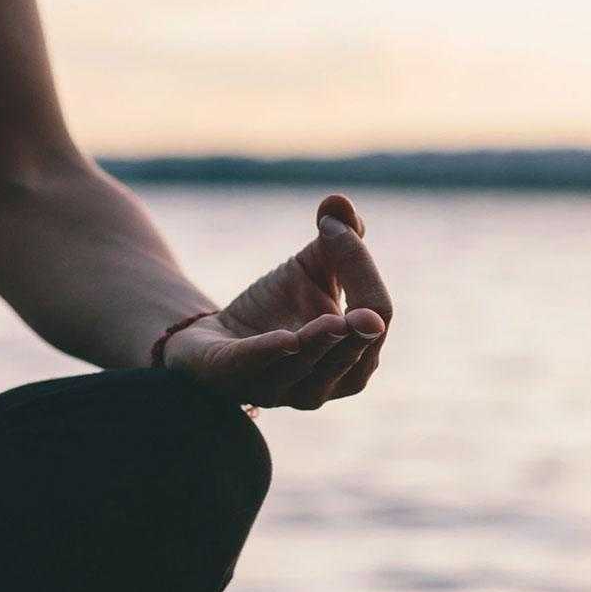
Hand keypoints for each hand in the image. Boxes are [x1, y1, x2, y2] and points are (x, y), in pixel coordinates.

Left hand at [163, 194, 392, 408]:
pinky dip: (269, 354)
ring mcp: (278, 389)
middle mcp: (324, 385)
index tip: (335, 228)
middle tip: (366, 313)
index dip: (363, 274)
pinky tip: (285, 339)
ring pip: (306, 368)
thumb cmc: (276, 308)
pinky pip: (253, 369)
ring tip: (333, 322)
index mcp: (355, 358)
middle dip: (357, 334)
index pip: (376, 315)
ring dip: (319, 345)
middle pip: (352, 355)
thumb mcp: (310, 268)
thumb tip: (338, 202)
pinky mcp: (230, 379)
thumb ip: (334, 238)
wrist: (214, 339)